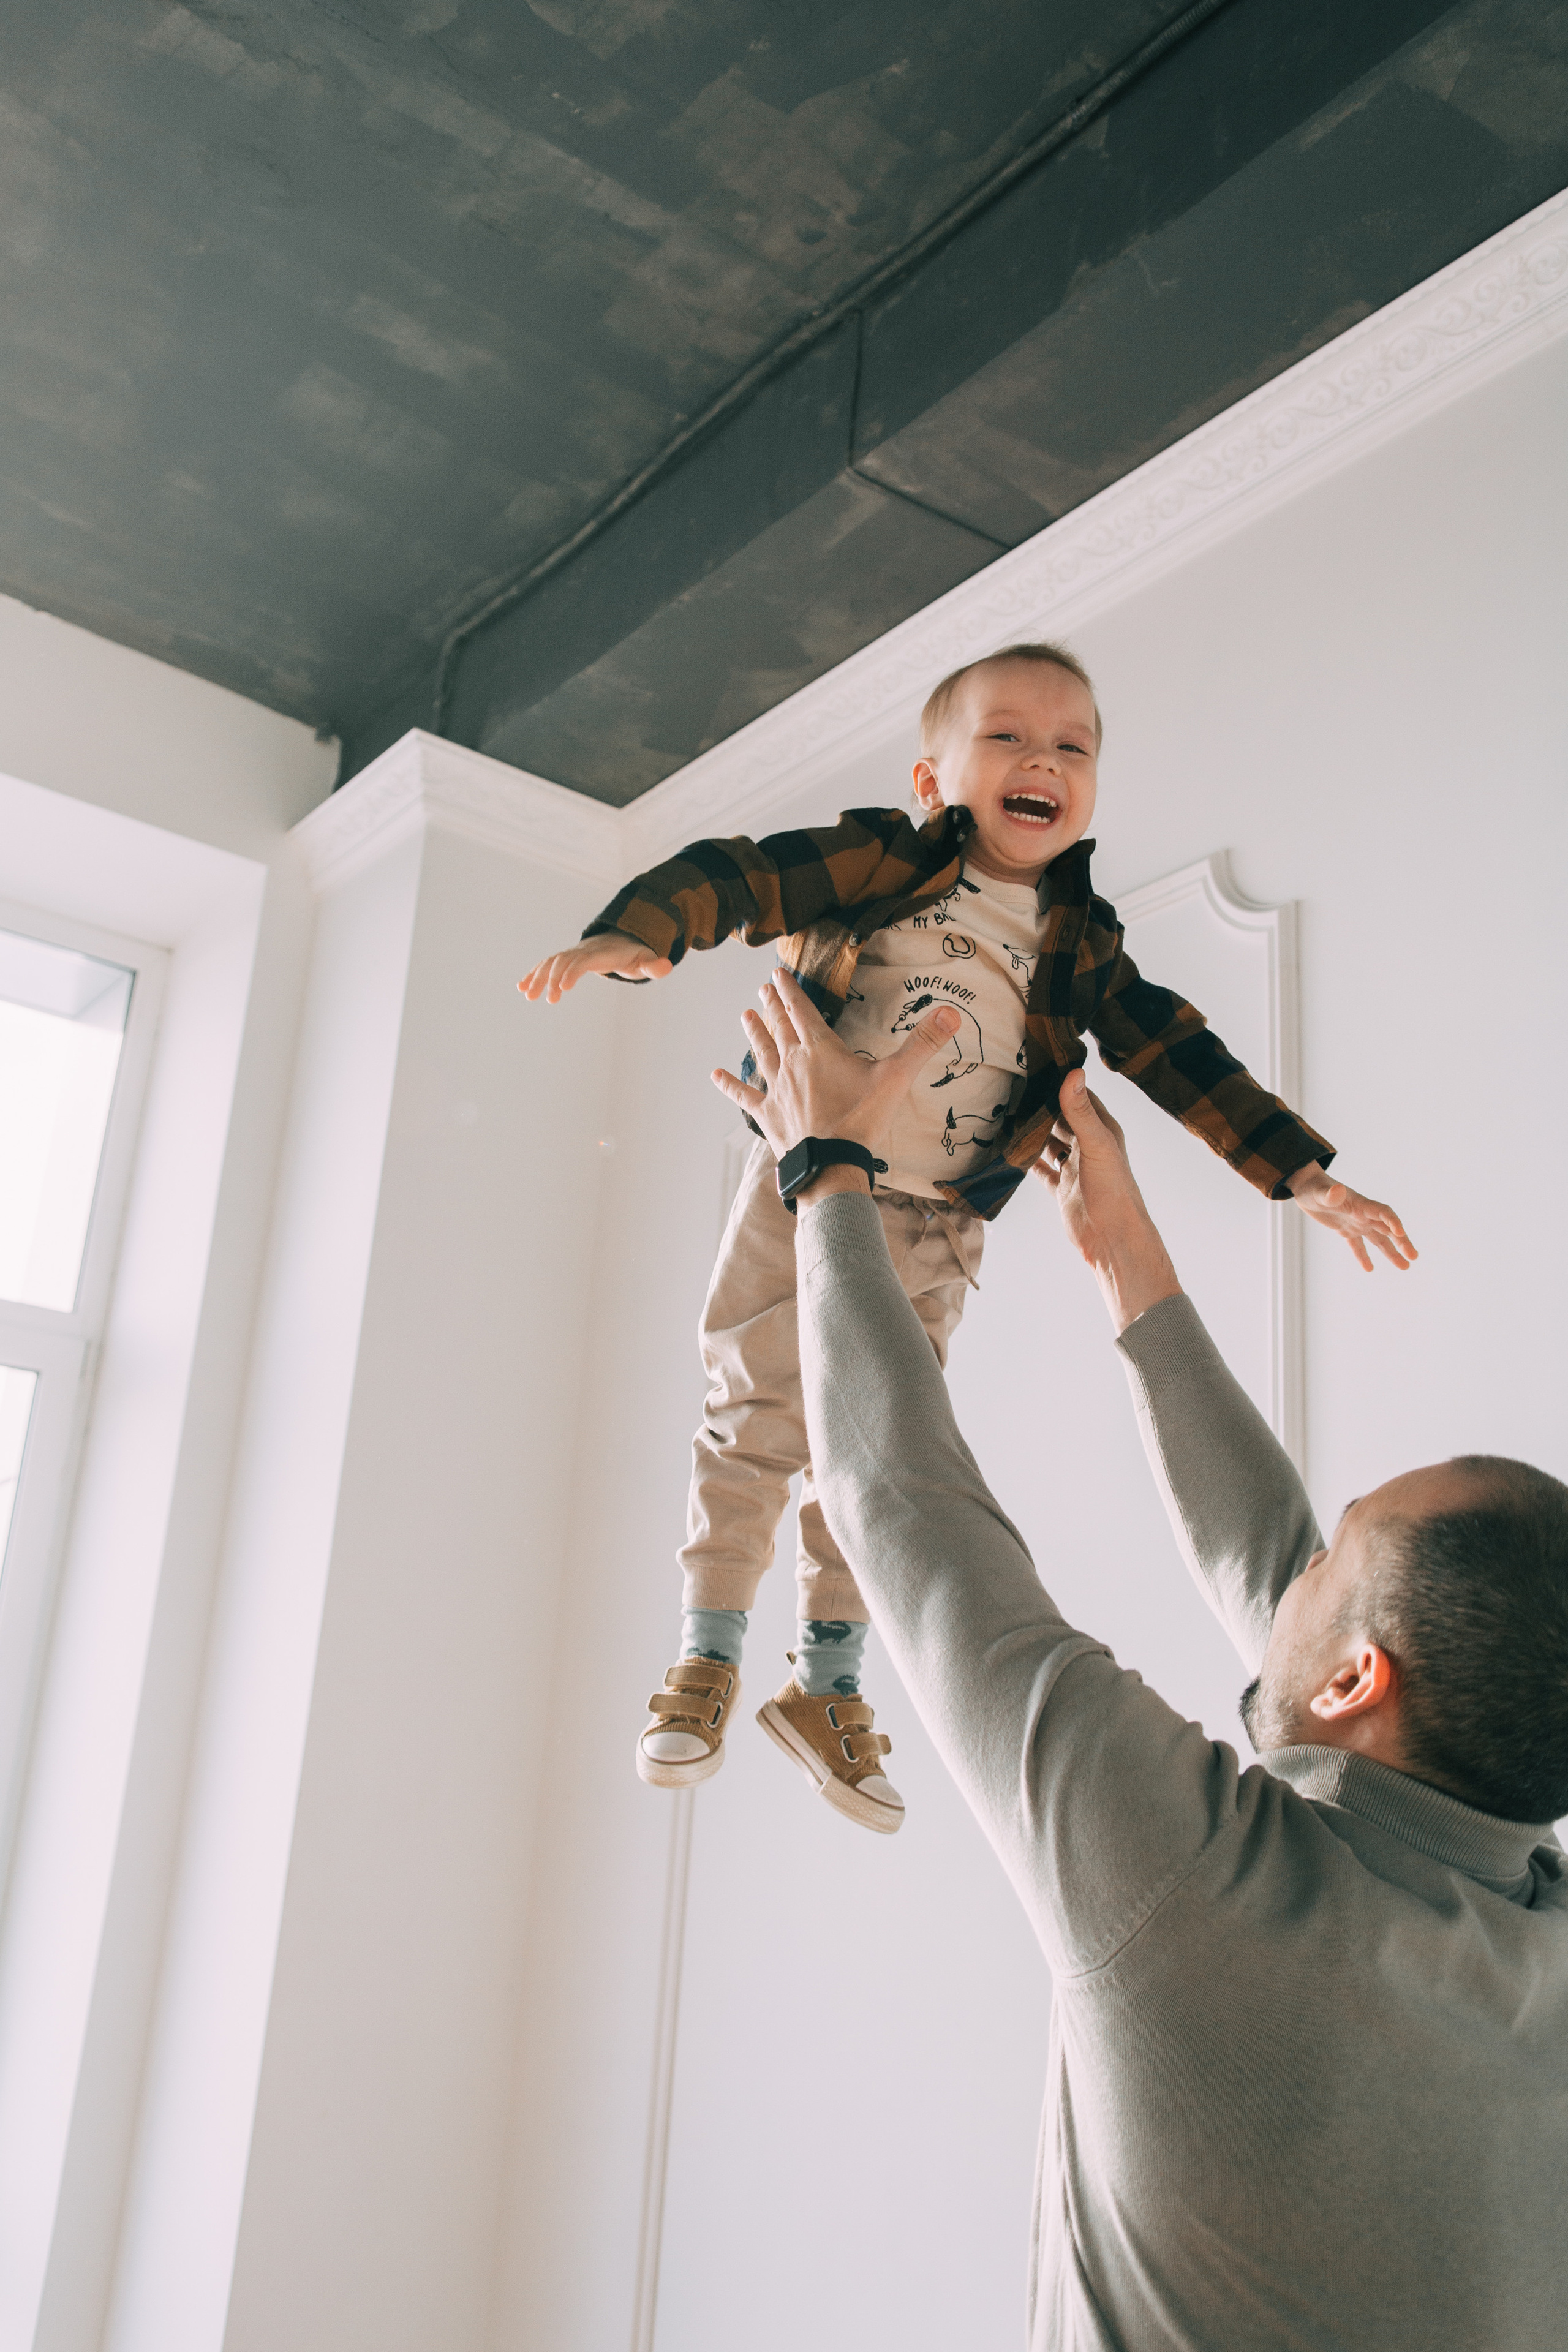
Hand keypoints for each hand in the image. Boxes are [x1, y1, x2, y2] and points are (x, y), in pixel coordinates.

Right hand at [518, 933, 672, 1001]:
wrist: (620, 939)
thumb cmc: (633, 954)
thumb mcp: (646, 960)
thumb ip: (654, 965)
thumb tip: (666, 966)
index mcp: (600, 953)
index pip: (583, 961)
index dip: (572, 972)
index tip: (563, 988)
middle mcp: (582, 951)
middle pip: (563, 961)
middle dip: (553, 978)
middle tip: (548, 1000)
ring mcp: (571, 954)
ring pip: (551, 962)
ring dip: (537, 977)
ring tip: (526, 995)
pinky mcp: (565, 959)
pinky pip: (547, 964)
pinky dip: (534, 974)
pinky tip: (521, 987)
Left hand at [711, 968, 960, 1194]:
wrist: (831, 1164)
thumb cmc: (861, 1121)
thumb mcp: (896, 1078)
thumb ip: (922, 1043)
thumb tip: (951, 1012)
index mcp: (820, 1049)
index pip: (802, 1011)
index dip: (790, 990)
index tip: (778, 974)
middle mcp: (793, 1064)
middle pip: (779, 1027)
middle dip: (772, 1005)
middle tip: (762, 988)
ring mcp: (776, 1089)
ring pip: (762, 1053)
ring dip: (753, 1033)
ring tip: (745, 1015)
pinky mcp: (767, 1115)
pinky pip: (745, 1096)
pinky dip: (730, 1085)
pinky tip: (715, 1075)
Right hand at [1034, 1070, 1180, 1333]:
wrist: (1111, 1237)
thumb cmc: (1113, 1189)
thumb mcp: (1096, 1144)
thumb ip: (1081, 1111)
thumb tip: (1073, 1073)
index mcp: (1102, 1130)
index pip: (1079, 1097)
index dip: (1061, 1082)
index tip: (1038, 1064)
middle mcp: (1088, 1144)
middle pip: (1060, 1118)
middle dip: (1041, 1105)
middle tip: (1013, 1085)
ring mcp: (1073, 1165)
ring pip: (1048, 1141)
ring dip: (1031, 1131)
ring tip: (1006, 1112)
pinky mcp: (1060, 1186)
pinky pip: (1039, 1167)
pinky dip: (1025, 1159)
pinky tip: (1008, 1148)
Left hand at [1285, 1164, 1416, 1272]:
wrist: (1306, 1187)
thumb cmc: (1313, 1187)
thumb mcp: (1319, 1193)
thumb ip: (1330, 1194)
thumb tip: (1338, 1190)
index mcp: (1360, 1204)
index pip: (1382, 1212)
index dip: (1392, 1222)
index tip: (1400, 1233)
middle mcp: (1363, 1214)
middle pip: (1387, 1228)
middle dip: (1401, 1242)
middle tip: (1413, 1256)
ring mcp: (1356, 1222)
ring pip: (1378, 1239)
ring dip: (1391, 1252)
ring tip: (1405, 1267)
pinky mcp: (1345, 1229)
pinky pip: (1357, 1245)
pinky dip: (1363, 1256)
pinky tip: (1369, 1269)